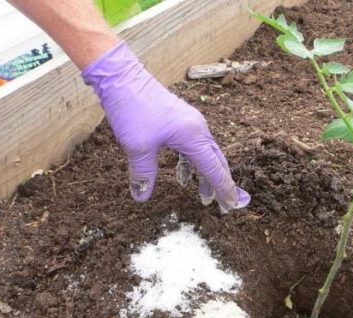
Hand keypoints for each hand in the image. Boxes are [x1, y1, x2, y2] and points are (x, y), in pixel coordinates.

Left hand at [82, 42, 249, 211]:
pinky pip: (194, 146)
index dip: (223, 189)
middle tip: (226, 205)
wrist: (121, 76)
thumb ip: (143, 174)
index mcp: (193, 136)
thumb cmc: (132, 108)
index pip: (213, 169)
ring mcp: (190, 122)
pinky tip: (185, 175)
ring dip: (207, 174)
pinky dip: (194, 163)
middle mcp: (198, 128)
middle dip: (221, 184)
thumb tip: (142, 196)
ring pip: (206, 154)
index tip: (231, 205)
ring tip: (205, 195)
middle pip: (216, 161)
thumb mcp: (137, 147)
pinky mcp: (181, 120)